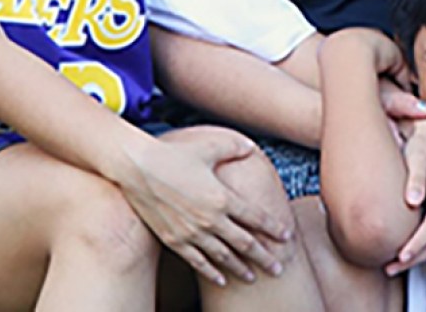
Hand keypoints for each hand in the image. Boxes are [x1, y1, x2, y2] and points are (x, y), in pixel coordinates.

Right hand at [121, 126, 291, 287]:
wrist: (139, 168)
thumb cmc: (176, 153)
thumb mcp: (210, 145)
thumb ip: (235, 146)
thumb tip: (251, 147)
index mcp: (222, 198)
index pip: (255, 218)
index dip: (273, 228)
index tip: (286, 236)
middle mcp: (209, 220)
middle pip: (244, 243)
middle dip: (264, 257)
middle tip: (279, 268)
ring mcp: (191, 233)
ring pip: (222, 257)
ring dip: (240, 268)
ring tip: (253, 277)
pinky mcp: (174, 240)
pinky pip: (197, 262)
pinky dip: (211, 272)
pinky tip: (221, 280)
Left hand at [386, 116, 425, 275]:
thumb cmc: (423, 148)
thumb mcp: (418, 156)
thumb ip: (416, 177)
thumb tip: (413, 200)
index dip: (418, 242)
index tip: (401, 254)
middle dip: (415, 256)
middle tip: (391, 267)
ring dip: (418, 258)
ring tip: (394, 266)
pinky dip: (423, 250)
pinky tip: (406, 254)